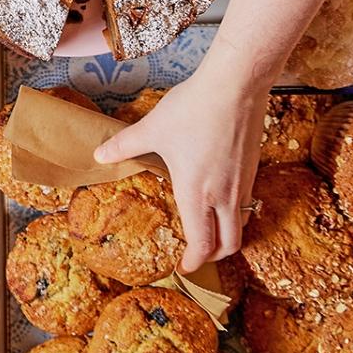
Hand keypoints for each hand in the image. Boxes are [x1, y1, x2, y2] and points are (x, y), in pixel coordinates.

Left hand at [92, 67, 265, 272]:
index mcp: (198, 193)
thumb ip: (125, 145)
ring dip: (227, 234)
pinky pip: (247, 202)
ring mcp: (244, 182)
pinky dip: (236, 211)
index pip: (202, 243)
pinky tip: (220, 196)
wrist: (236, 85)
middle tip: (198, 255)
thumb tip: (98, 155)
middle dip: (215, 256)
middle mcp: (225, 195)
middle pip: (230, 243)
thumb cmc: (193, 109)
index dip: (194, 261)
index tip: (183, 267)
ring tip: (210, 230)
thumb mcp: (152, 129)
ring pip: (242, 223)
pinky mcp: (254, 167)